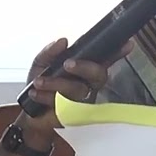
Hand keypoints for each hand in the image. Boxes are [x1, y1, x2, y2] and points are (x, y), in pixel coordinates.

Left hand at [19, 37, 133, 134]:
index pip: (104, 59)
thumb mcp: (41, 63)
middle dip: (84, 67)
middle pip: (99, 74)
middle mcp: (88, 83)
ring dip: (56, 83)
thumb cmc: (41, 84)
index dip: (118, 52)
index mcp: (84, 68)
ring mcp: (83, 100)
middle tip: (67, 64)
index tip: (128, 44)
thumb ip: (50, 51)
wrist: (28, 111)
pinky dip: (46, 96)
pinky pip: (64, 104)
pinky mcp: (74, 115)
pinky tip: (36, 94)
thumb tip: (63, 41)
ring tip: (38, 82)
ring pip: (78, 89)